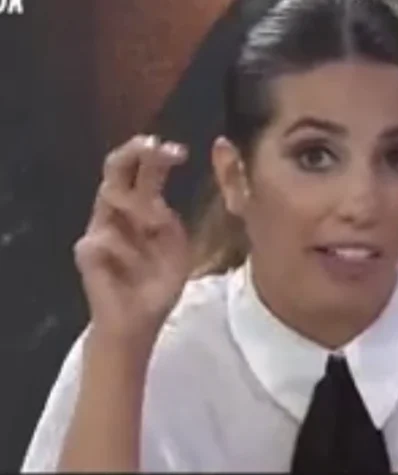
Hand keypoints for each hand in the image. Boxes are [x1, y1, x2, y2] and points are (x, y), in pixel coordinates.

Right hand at [74, 135, 189, 348]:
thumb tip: (158, 205)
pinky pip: (105, 237)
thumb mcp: (177, 251)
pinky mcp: (85, 251)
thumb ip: (171, 225)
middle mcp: (117, 212)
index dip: (158, 157)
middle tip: (153, 144)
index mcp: (141, 209)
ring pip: (110, 195)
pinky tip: (131, 269)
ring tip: (155, 228)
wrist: (139, 321)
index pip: (146, 173)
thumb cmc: (158, 283)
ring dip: (139, 207)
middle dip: (133, 152)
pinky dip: (126, 251)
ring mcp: (98, 229)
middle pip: (116, 170)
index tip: (181, 152)